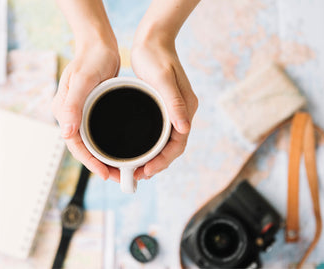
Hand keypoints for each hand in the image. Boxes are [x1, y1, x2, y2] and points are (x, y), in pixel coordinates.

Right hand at [52, 41, 120, 179]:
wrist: (99, 44)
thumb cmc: (90, 59)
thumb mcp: (82, 80)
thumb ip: (72, 105)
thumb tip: (65, 133)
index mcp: (63, 111)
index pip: (74, 144)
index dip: (89, 162)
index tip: (105, 173)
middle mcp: (70, 115)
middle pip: (83, 147)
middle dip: (98, 164)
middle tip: (118, 177)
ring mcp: (81, 113)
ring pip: (91, 143)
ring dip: (104, 157)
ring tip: (121, 169)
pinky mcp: (92, 110)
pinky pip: (98, 133)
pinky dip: (108, 144)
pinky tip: (121, 150)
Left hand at [131, 35, 198, 179]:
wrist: (153, 40)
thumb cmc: (157, 57)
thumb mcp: (164, 79)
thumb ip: (174, 103)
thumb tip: (184, 129)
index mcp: (186, 109)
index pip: (178, 144)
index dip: (164, 160)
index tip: (148, 170)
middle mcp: (181, 113)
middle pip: (172, 147)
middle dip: (157, 164)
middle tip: (138, 176)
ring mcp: (172, 111)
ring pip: (164, 143)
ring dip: (153, 158)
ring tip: (137, 170)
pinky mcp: (162, 108)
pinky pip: (158, 133)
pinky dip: (149, 145)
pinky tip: (138, 151)